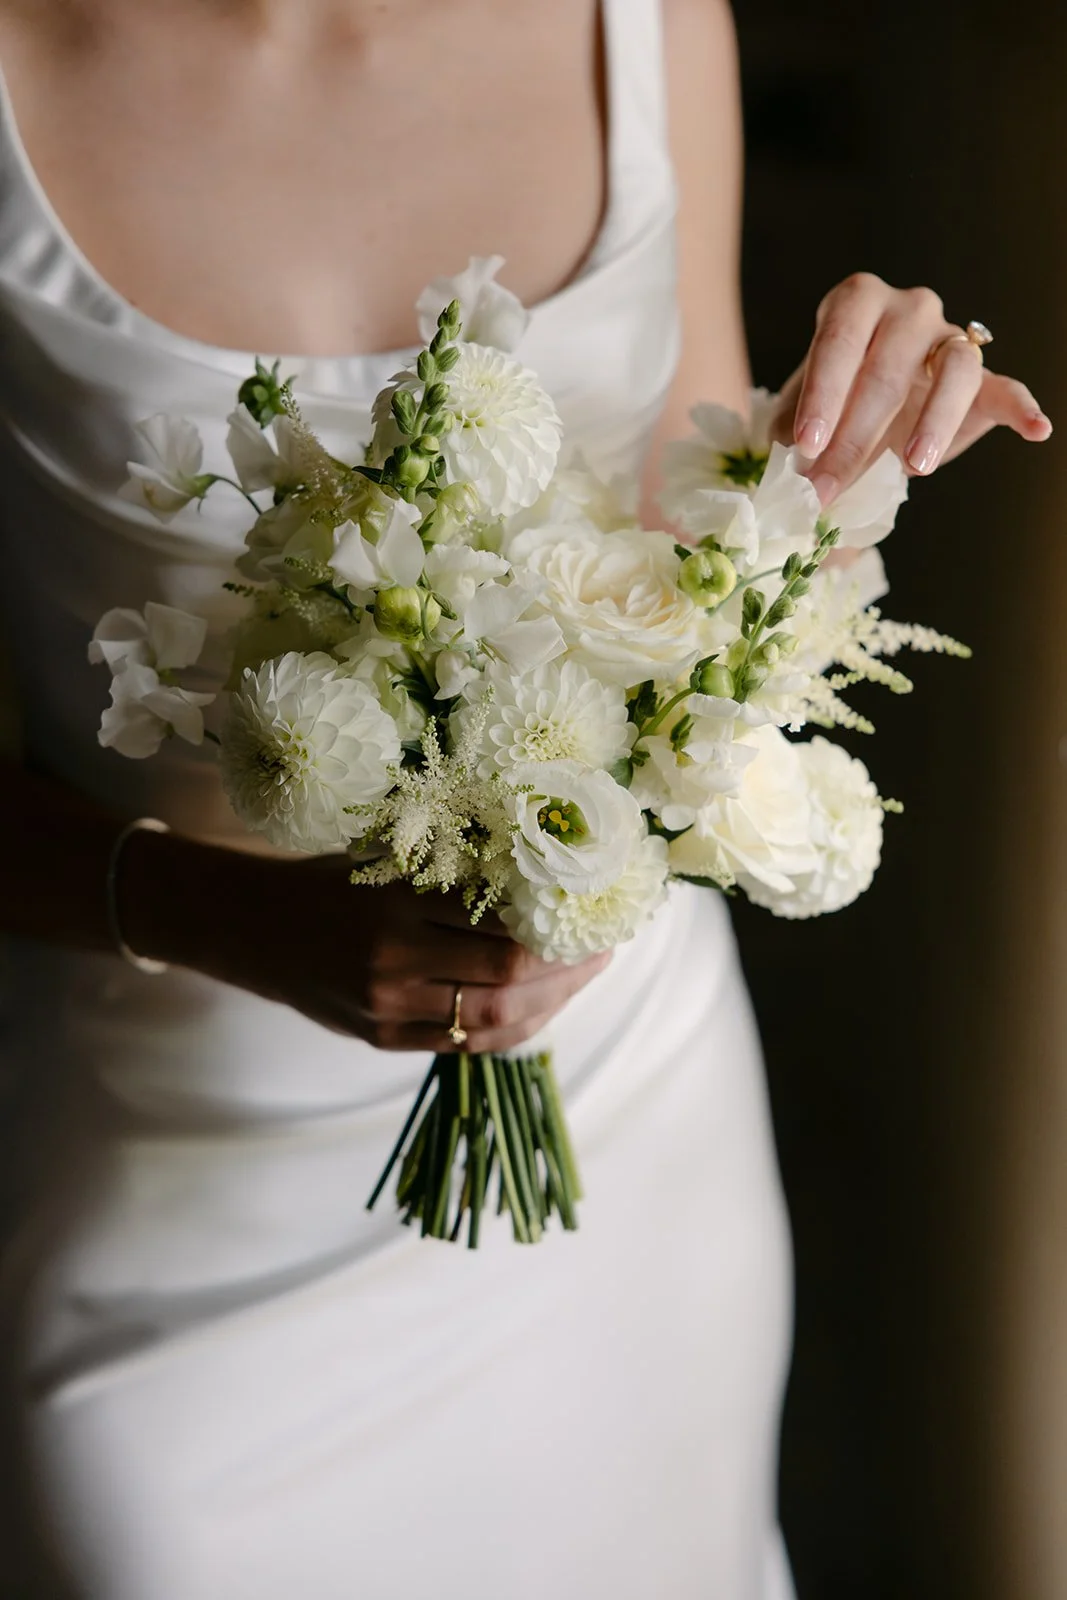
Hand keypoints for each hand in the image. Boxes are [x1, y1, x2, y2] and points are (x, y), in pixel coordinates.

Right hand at [124, 832, 608, 1054]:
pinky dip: (509, 1028)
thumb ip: (453, 872)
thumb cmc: (332, 880)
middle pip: (507, 975)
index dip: (558, 925)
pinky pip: (461, 1043)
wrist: (253, 927)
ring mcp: (386, 1004)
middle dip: (568, 965)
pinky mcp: (380, 1036)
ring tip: (580, 978)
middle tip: (603, 946)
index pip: (502, 926)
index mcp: (400, 901)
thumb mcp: (388, 859)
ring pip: (491, 1017)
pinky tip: (538, 1008)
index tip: (593, 908)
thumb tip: (544, 871)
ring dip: (549, 1002)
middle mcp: (394, 958)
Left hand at [772, 272, 1051, 504]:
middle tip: (828, 487)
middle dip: (855, 436)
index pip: (840, 341)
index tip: (805, 445)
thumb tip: (789, 472)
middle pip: (887, 368)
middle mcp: (908, 310)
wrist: (862, 413)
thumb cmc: (828, 405)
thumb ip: (791, 433)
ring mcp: (949, 341)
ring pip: (952, 372)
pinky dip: (1022, 407)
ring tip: (914, 468)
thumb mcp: (798, 413)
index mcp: (857, 303)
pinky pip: (1005, 387)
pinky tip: (1036, 429)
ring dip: (933, 422)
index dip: (822, 395)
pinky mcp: (981, 379)